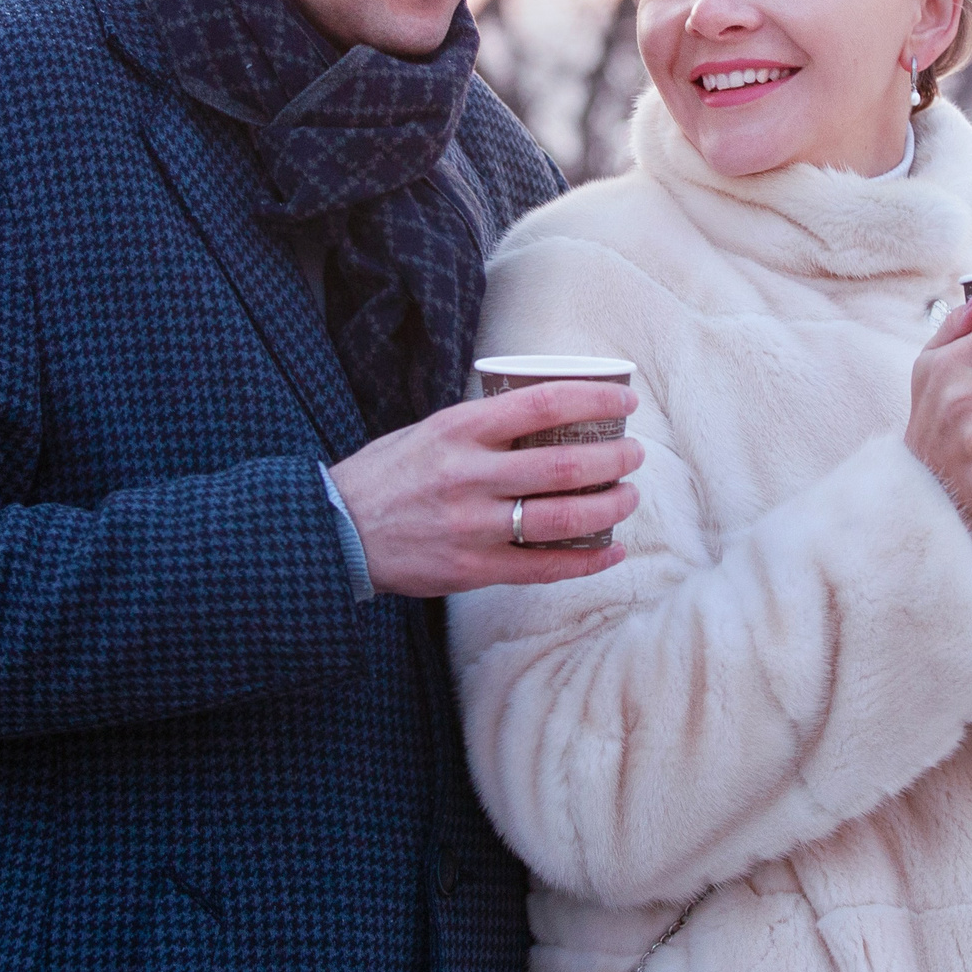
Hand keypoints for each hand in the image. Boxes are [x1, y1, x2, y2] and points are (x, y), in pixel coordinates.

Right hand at [326, 381, 644, 595]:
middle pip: (563, 465)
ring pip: (561, 517)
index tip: (625, 405)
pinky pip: (542, 567)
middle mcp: (468, 476)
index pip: (542, 405)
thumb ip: (483, 425)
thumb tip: (547, 414)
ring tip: (629, 496)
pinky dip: (585, 561)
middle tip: (634, 455)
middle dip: (613, 459)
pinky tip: (611, 551)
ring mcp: (471, 526)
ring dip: (608, 507)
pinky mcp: (472, 569)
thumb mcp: (430, 429)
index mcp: (459, 430)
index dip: (594, 403)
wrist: (336, 531)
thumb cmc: (387, 474)